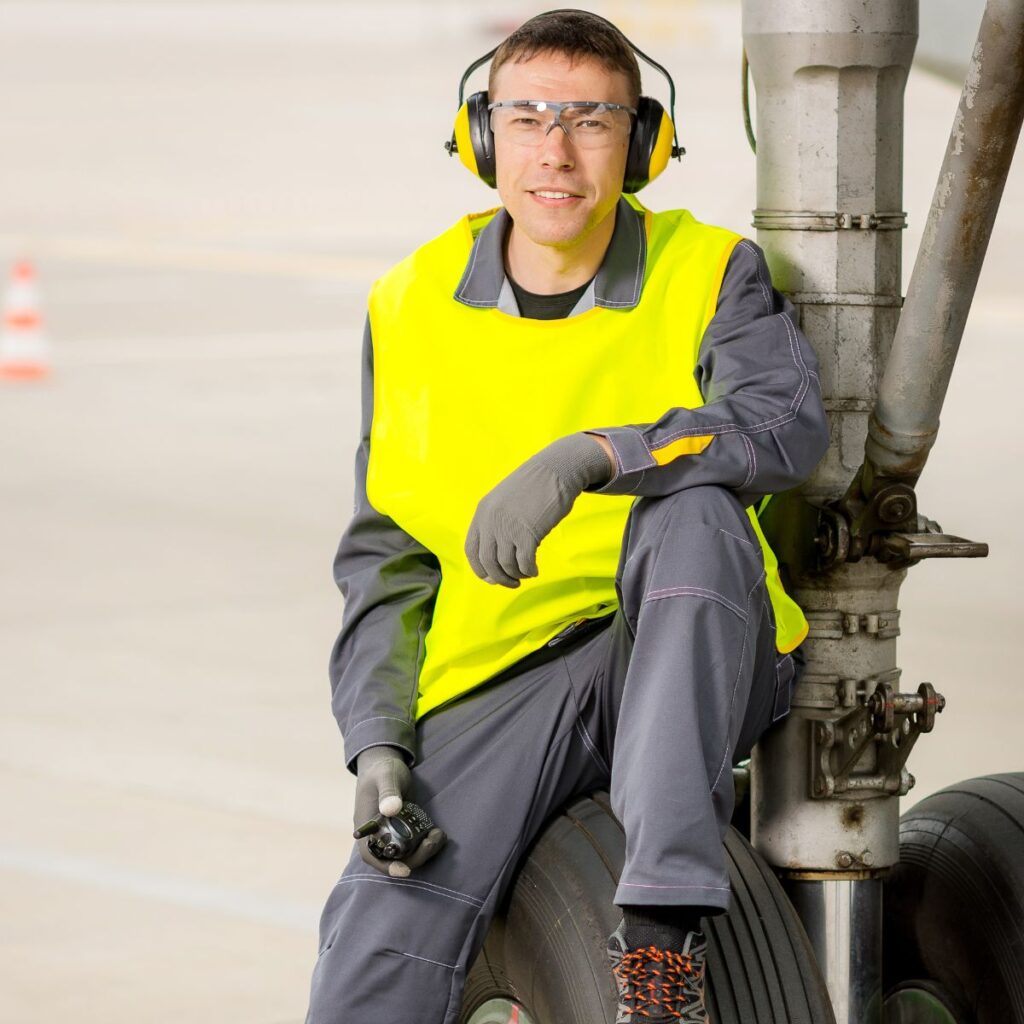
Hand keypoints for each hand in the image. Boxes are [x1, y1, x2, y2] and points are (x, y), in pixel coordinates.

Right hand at [354, 745, 446, 876]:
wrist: (385, 765)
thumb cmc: (382, 770)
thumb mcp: (385, 776)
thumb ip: (388, 790)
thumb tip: (391, 809)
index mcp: (366, 827)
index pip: (372, 855)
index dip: (387, 867)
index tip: (406, 870)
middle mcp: (378, 835)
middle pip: (394, 859)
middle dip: (416, 856)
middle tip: (433, 839)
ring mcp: (392, 834)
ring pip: (406, 854)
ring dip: (424, 850)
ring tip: (439, 834)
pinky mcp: (404, 830)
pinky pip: (414, 845)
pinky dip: (426, 843)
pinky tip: (437, 832)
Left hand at [465, 434, 612, 586]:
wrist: (555, 470)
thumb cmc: (534, 486)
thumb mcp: (505, 500)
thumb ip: (497, 521)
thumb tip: (499, 554)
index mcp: (482, 512)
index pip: (471, 550)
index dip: (480, 569)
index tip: (491, 578)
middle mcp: (491, 521)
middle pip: (487, 562)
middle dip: (499, 578)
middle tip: (511, 583)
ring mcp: (508, 527)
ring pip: (505, 565)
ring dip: (515, 576)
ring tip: (525, 574)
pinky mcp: (528, 533)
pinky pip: (524, 562)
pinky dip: (528, 571)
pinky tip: (534, 570)